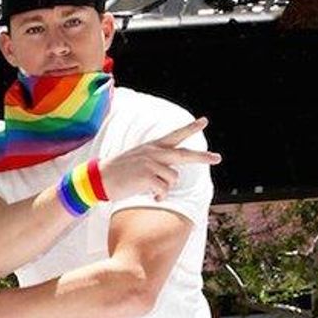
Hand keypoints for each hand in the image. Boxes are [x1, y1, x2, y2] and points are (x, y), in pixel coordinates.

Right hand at [97, 118, 220, 201]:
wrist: (99, 178)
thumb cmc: (118, 172)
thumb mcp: (137, 159)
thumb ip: (155, 161)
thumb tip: (171, 175)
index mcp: (152, 147)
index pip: (175, 135)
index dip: (190, 128)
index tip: (204, 121)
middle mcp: (154, 153)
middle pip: (184, 155)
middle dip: (203, 157)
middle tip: (218, 157)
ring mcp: (151, 164)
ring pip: (173, 179)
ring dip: (164, 188)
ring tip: (150, 190)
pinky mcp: (147, 177)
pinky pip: (163, 190)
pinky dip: (159, 196)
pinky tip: (149, 196)